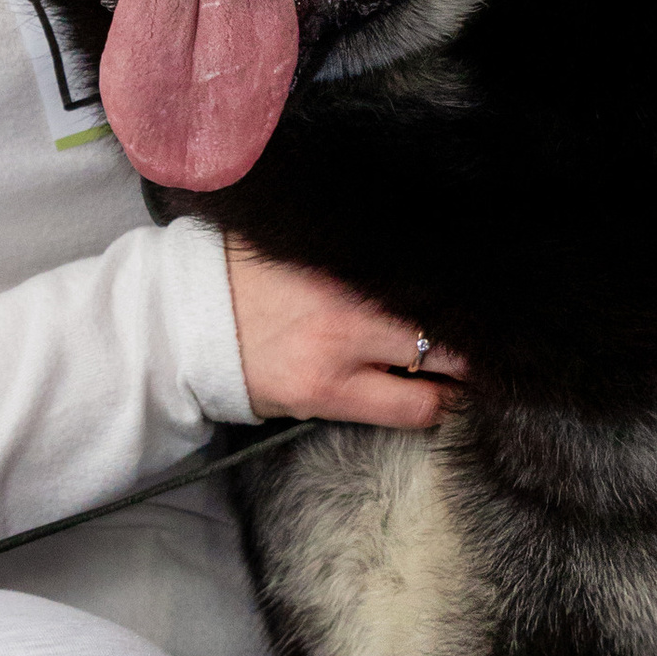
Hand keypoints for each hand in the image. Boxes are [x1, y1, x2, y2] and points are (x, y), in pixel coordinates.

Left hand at [225, 239, 463, 432]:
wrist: (190, 309)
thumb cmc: (246, 368)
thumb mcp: (300, 405)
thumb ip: (367, 398)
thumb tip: (436, 389)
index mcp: (327, 386)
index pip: (425, 405)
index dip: (450, 403)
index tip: (456, 394)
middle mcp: (342, 335)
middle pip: (445, 351)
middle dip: (465, 359)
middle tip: (465, 356)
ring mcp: (345, 286)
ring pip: (436, 302)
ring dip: (450, 315)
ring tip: (450, 319)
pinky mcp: (341, 250)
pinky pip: (404, 259)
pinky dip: (419, 275)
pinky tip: (421, 283)